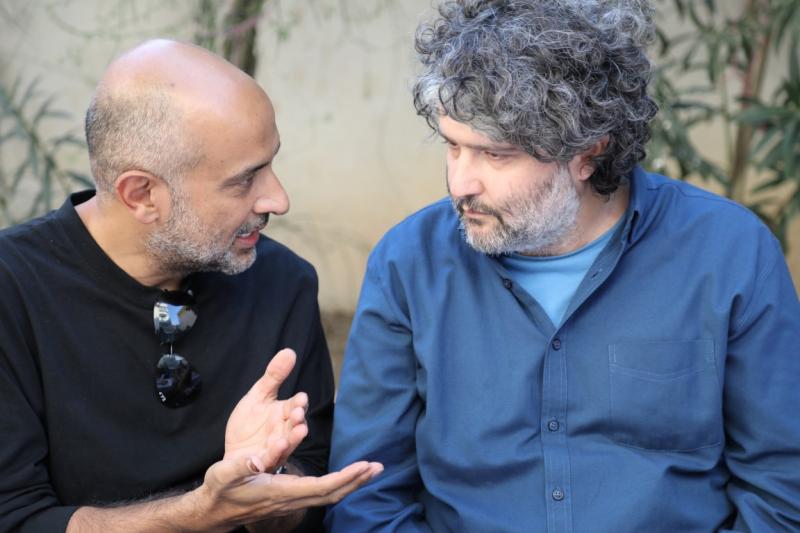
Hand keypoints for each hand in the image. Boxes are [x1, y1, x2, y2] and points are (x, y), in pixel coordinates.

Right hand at [197, 456, 383, 528]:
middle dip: (356, 481)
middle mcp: (290, 499)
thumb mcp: (225, 473)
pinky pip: (321, 493)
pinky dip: (339, 484)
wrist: (214, 510)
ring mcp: (291, 501)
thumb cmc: (220, 489)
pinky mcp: (290, 498)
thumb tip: (259, 456)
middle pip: (332, 493)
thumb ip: (242, 464)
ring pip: (329, 495)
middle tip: (378, 467)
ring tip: (370, 470)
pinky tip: (347, 477)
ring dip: (351, 483)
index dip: (345, 477)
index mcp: (281, 492)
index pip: (322, 487)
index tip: (364, 466)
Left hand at [224, 348, 307, 471]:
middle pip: (294, 426)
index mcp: (284, 412)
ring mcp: (275, 448)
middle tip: (298, 415)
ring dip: (288, 442)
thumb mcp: (258, 395)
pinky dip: (267, 458)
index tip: (300, 399)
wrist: (234, 450)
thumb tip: (289, 351)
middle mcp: (284, 430)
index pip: (296, 405)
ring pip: (286, 445)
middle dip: (297, 422)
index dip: (299, 403)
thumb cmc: (250, 422)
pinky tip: (263, 455)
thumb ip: (274, 375)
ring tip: (285, 438)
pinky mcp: (262, 463)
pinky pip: (266, 461)